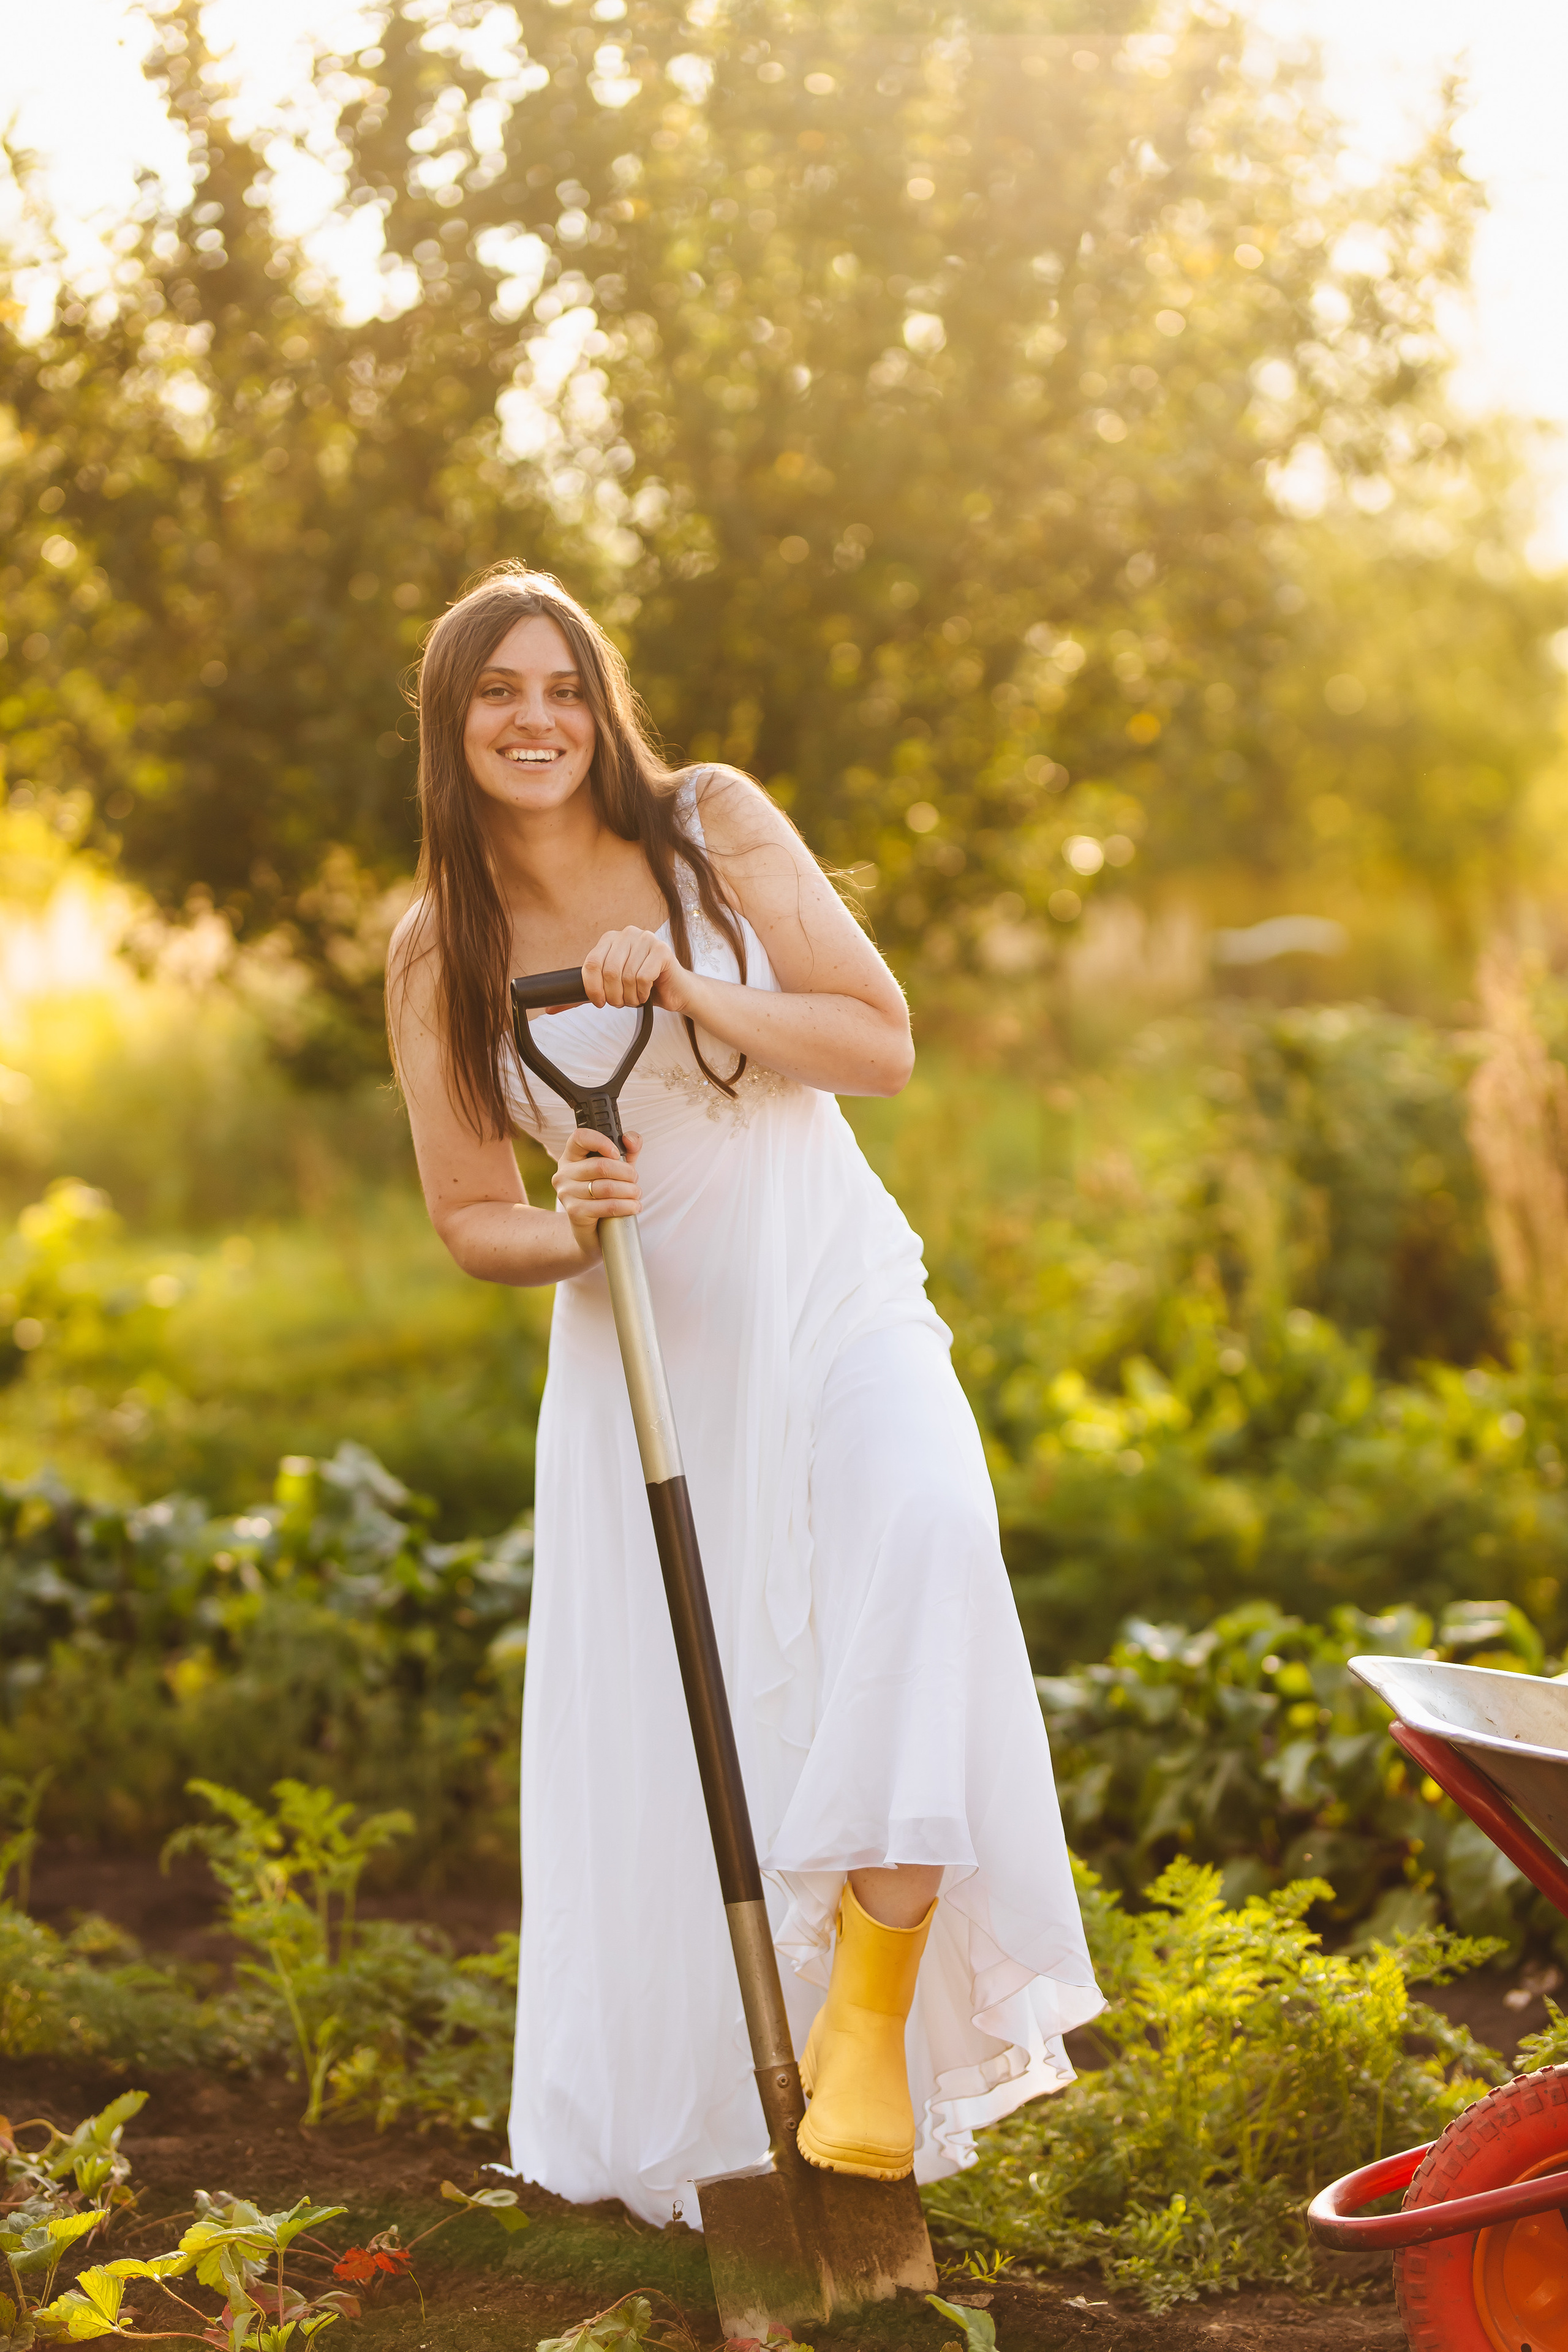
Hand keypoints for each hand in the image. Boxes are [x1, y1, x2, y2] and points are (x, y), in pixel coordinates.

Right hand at [553, 1126, 642, 1259]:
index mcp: (571, 1156)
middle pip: (601, 1165)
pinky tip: (634, 1207)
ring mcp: (567, 1193)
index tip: (617, 1153)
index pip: (580, 1137)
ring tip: (637, 1194)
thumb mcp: (617, 1167)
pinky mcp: (575, 1212)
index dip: (601, 1141)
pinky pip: (607, 1206)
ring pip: (607, 1187)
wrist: (591, 1230)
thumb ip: (627, 1149)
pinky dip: (626, 1206)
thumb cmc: (604, 1194)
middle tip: (635, 1180)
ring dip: (630, 1191)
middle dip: (627, 1173)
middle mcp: (564, 1173)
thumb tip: (631, 1139)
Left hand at [573, 926, 695, 1015]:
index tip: (599, 1002)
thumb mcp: (606, 989)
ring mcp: (646, 939)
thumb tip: (549, 1009)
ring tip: (635, 998)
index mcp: (609, 939)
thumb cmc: (639, 988)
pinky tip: (647, 993)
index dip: (592, 988)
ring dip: (629, 997)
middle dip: (613, 995)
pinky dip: (642, 993)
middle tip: (620, 1002)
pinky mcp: (662, 950)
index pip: (591, 963)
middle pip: (608, 971)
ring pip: (626, 977)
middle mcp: (627, 934)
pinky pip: (642, 978)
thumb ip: (580, 996)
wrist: (673, 991)